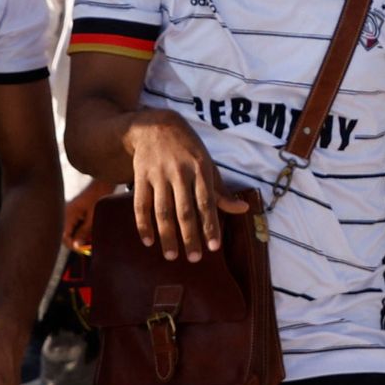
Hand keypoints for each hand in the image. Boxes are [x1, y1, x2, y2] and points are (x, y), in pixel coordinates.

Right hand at [124, 112, 246, 258]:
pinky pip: (141, 204)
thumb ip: (221, 190)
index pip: (207, 202)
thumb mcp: (207, 164)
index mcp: (200, 169)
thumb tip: (243, 209)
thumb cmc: (187, 149)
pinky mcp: (141, 176)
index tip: (214, 247)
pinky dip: (143, 224)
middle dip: (190, 237)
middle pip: (184, 211)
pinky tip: (148, 241)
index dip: (210, 225)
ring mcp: (158, 175)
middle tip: (194, 258)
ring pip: (162, 211)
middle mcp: (179, 173)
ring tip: (172, 256)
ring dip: (167, 236)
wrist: (156, 126)